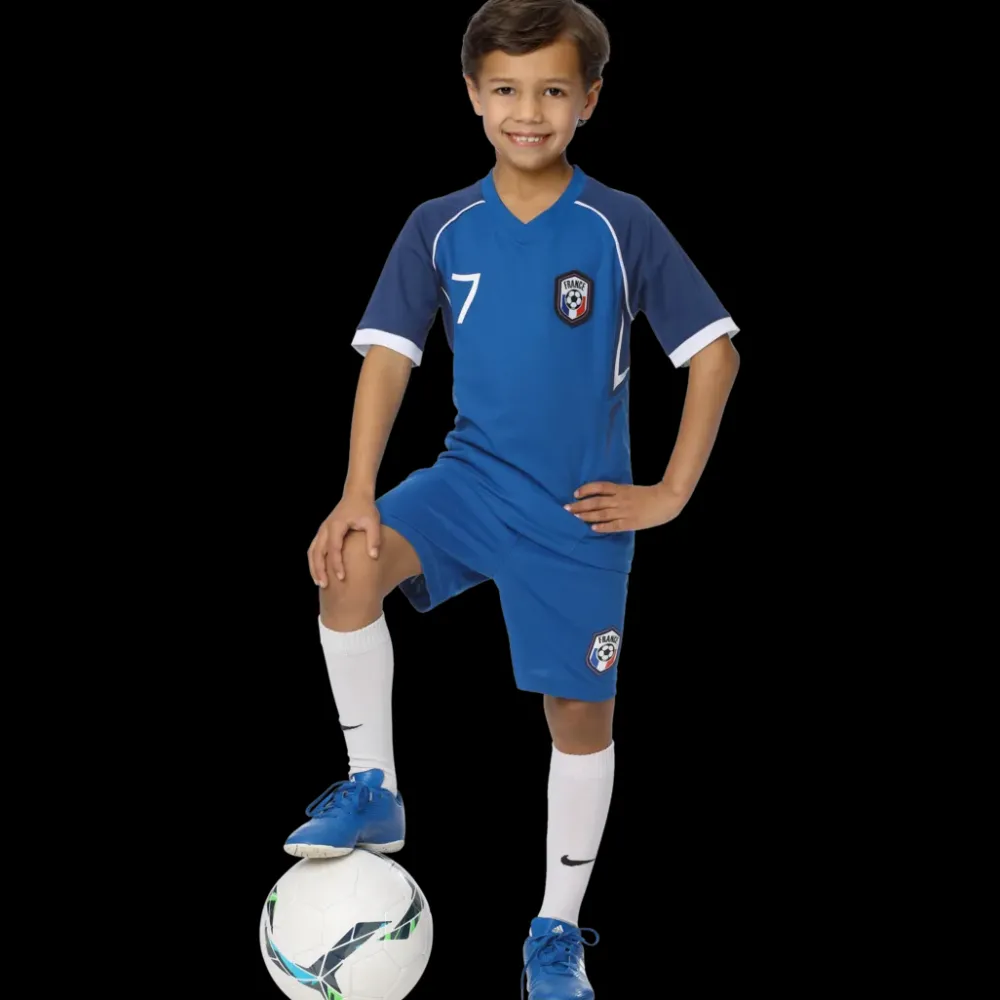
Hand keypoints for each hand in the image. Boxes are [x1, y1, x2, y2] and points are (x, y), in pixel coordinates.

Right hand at [308, 491, 380, 586]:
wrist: (356, 495)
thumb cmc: (365, 508)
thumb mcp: (373, 521)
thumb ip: (374, 538)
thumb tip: (373, 556)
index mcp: (337, 525)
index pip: (334, 548)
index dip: (336, 564)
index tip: (341, 578)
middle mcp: (325, 528)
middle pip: (318, 552)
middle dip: (320, 570)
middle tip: (324, 585)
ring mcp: (322, 530)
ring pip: (312, 552)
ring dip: (314, 568)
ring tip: (319, 583)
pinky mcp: (322, 532)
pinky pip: (313, 549)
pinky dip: (314, 562)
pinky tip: (318, 573)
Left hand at [564, 481, 687, 532]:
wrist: (667, 500)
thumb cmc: (652, 494)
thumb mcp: (633, 490)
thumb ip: (620, 493)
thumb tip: (606, 497)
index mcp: (621, 489)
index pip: (600, 487)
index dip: (587, 489)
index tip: (575, 493)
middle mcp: (620, 499)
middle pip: (596, 501)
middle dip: (580, 505)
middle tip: (566, 508)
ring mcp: (624, 511)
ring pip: (601, 513)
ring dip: (586, 516)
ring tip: (574, 518)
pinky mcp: (630, 522)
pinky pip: (613, 525)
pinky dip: (602, 527)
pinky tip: (592, 528)